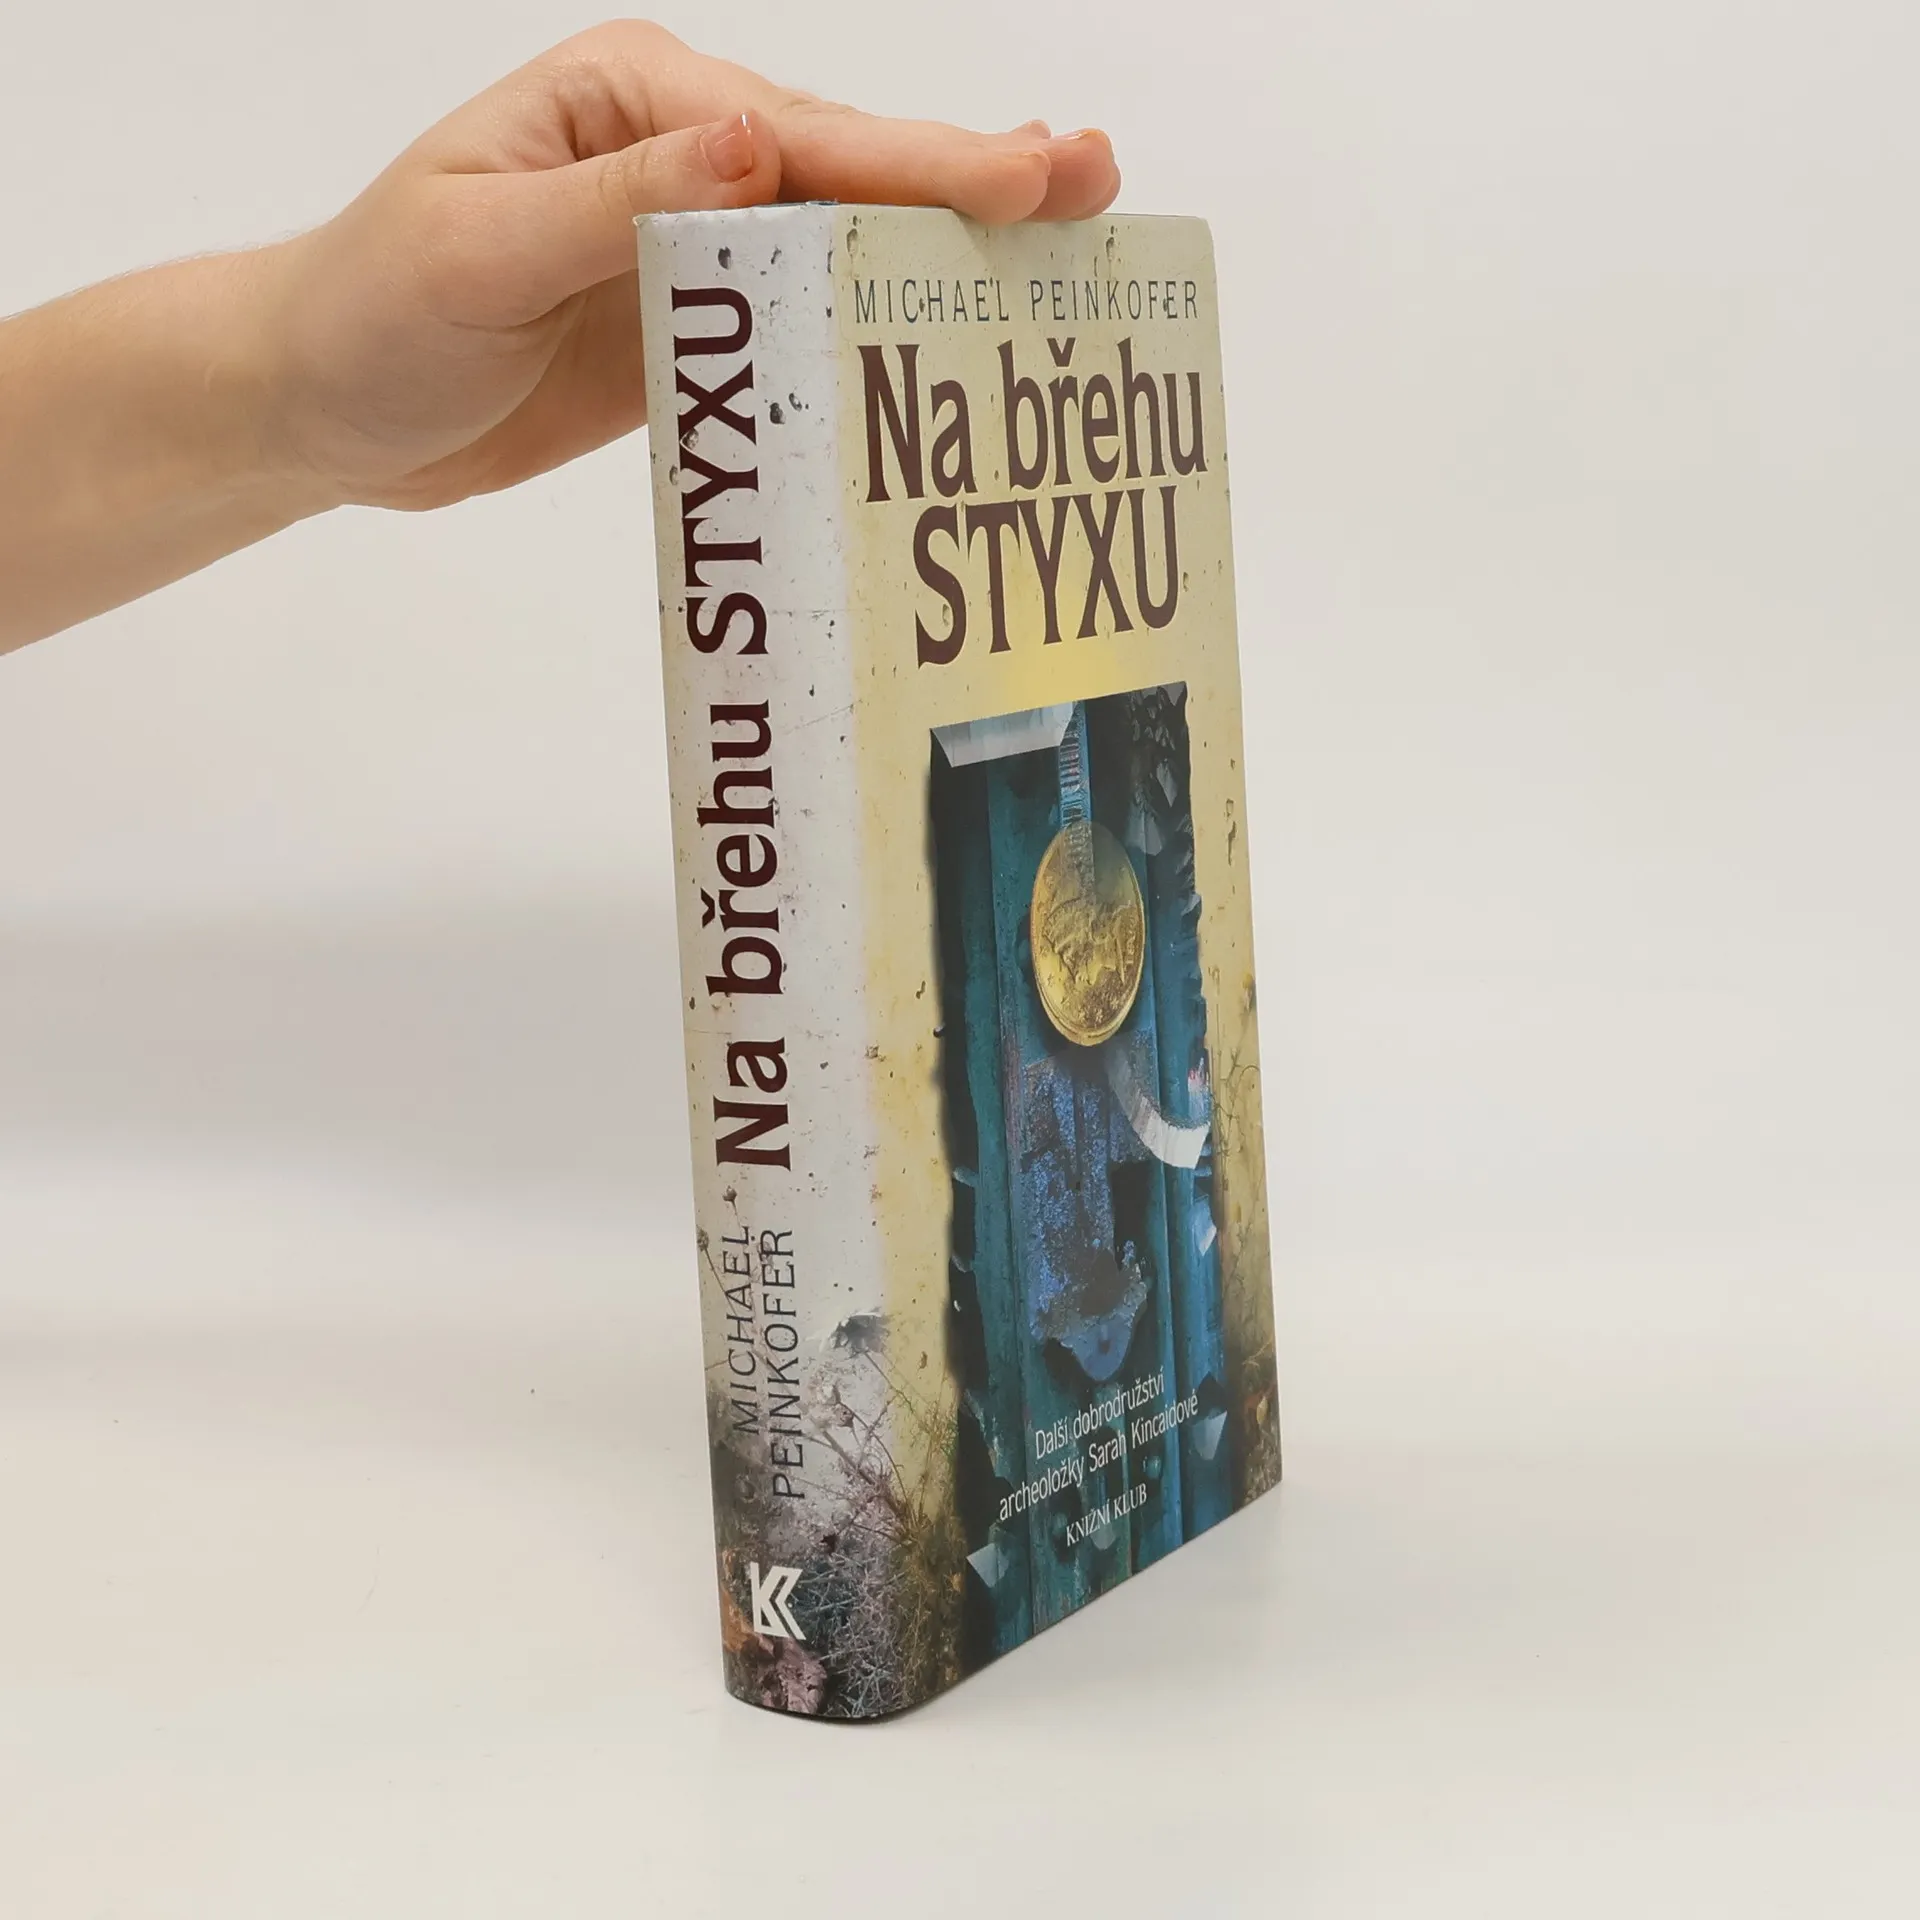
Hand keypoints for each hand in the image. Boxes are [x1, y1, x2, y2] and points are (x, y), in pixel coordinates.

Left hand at [263, 21, 1121, 511]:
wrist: (322, 405)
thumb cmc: (374, 313)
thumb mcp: (480, 249)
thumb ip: (621, 201)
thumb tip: (759, 148)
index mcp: (635, 102)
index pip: (801, 137)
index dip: (921, 162)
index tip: (1030, 179)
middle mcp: (680, 156)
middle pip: (850, 172)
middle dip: (972, 184)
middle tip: (1094, 184)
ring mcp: (696, 243)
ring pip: (844, 242)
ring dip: (947, 250)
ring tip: (1062, 245)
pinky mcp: (697, 326)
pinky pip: (806, 322)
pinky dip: (882, 326)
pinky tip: (952, 331)